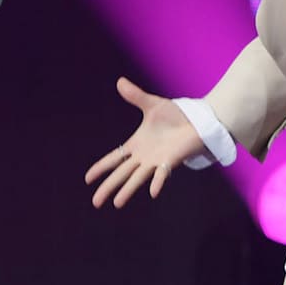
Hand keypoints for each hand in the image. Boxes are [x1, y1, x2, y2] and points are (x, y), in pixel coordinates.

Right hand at [84, 78, 207, 208]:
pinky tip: (152, 192)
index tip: (88, 178)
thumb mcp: (152, 104)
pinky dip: (157, 182)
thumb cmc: (176, 115)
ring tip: (116, 203)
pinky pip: (162, 173)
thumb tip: (119, 81)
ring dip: (127, 190)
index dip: (101, 167)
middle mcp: (144, 157)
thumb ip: (136, 96)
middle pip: (121, 174)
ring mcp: (156, 161)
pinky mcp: (171, 161)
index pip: (114, 158)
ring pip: (137, 178)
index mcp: (136, 145)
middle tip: (95, 202)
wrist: (198, 121)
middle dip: (108, 187)